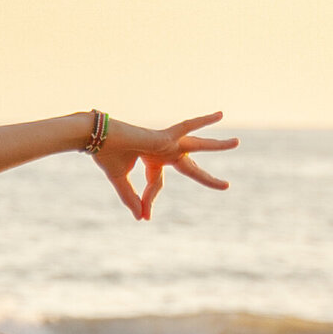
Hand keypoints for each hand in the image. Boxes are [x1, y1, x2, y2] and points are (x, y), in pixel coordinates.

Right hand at [94, 111, 236, 221]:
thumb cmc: (106, 155)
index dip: (150, 200)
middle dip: (206, 177)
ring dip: (217, 145)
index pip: (157, 183)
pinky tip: (220, 115)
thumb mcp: (121, 181)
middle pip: (190, 166)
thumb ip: (132, 197)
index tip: (145, 216)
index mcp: (152, 158)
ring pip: (197, 145)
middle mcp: (163, 149)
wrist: (96, 138)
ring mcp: (165, 142)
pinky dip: (202, 120)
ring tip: (237, 143)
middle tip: (225, 186)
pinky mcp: (164, 136)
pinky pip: (187, 126)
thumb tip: (141, 218)